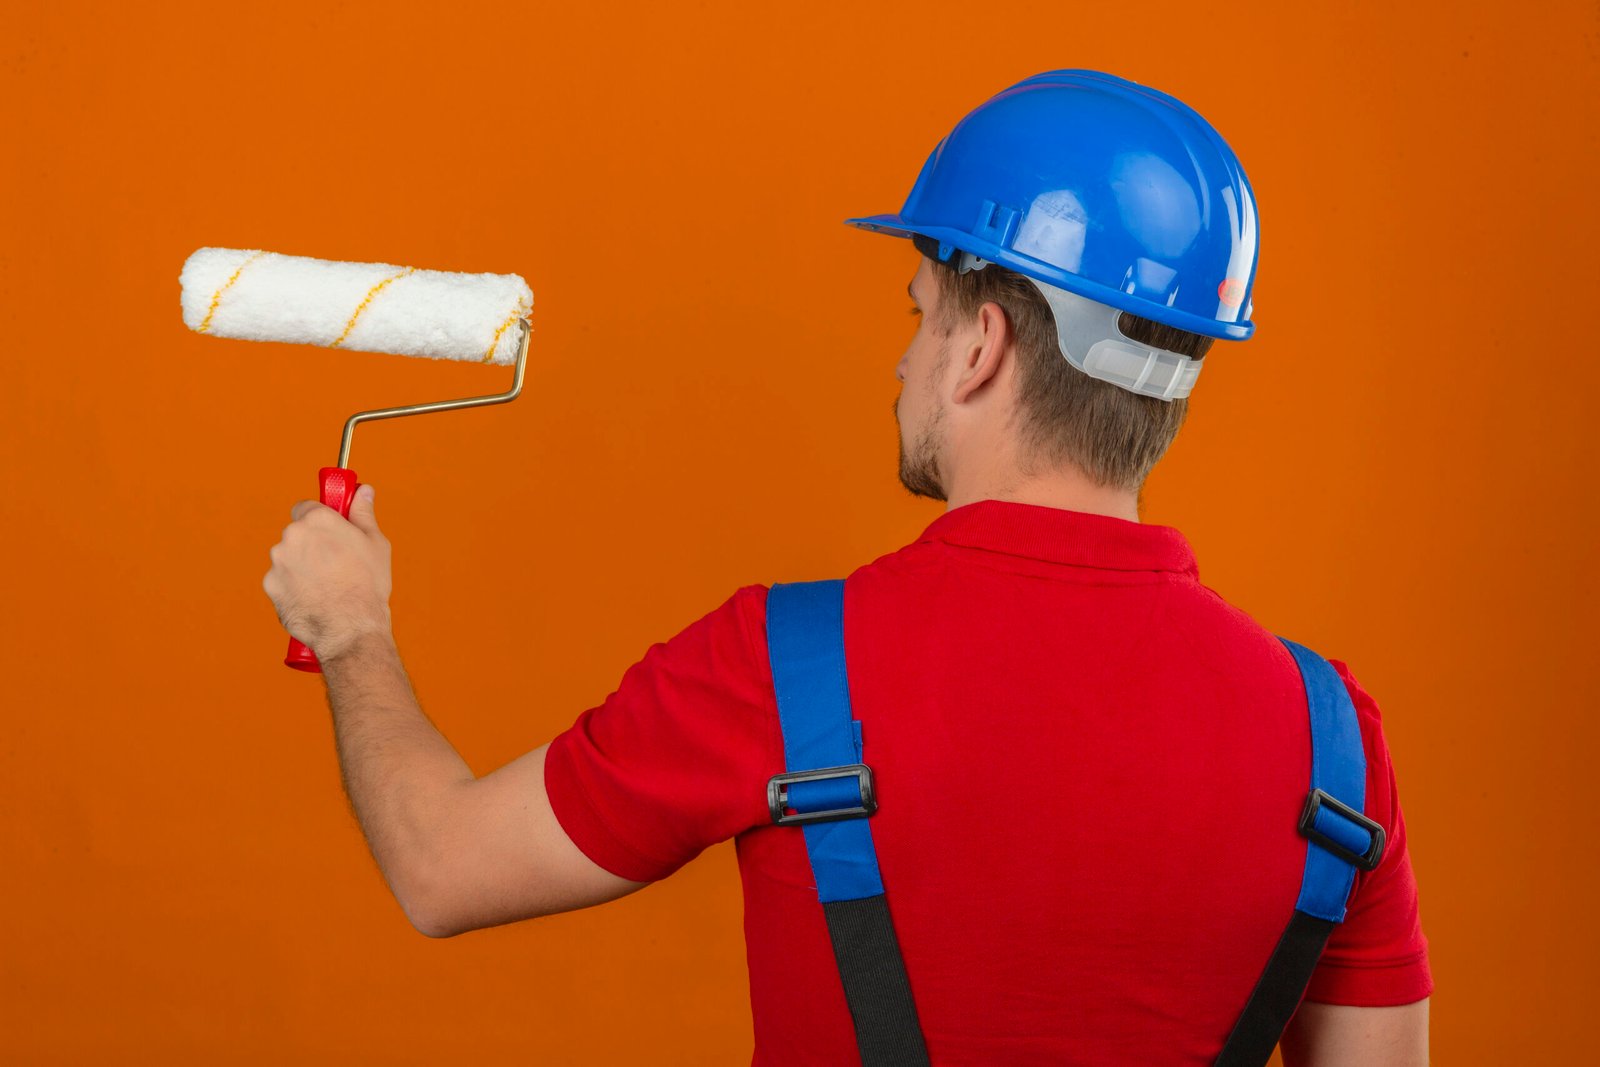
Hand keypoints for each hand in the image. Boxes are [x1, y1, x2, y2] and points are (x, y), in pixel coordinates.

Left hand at [263, 483, 392, 660]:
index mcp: (317, 519)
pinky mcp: (270, 585)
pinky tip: (314, 597)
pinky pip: (281, 580)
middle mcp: (292, 536)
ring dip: (302, 566)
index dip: (319, 519)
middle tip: (335, 562)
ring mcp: (278, 561)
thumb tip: (363, 491)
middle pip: (297, 533)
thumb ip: (363, 512)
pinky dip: (293, 587)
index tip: (329, 529)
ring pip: (288, 558)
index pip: (306, 506)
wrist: (350, 627)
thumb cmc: (367, 585)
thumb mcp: (375, 543)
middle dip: (311, 545)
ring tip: (327, 585)